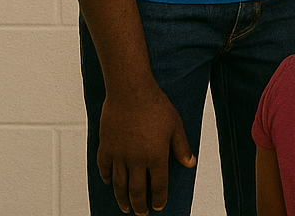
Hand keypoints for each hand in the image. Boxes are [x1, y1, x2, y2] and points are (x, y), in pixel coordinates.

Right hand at [97, 82, 195, 213]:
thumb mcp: (176, 126)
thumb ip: (181, 147)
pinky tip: (110, 184)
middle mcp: (136, 160)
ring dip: (122, 198)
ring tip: (126, 207)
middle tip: (141, 214)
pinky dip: (107, 179)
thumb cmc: (155, 105)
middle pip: (137, 190)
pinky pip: (104, 169)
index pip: (158, 185)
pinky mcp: (106, 147)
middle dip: (140, 205)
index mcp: (156, 156)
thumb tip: (190, 164)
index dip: (159, 198)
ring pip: (119, 184)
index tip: (159, 206)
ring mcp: (119, 155)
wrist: (130, 91)